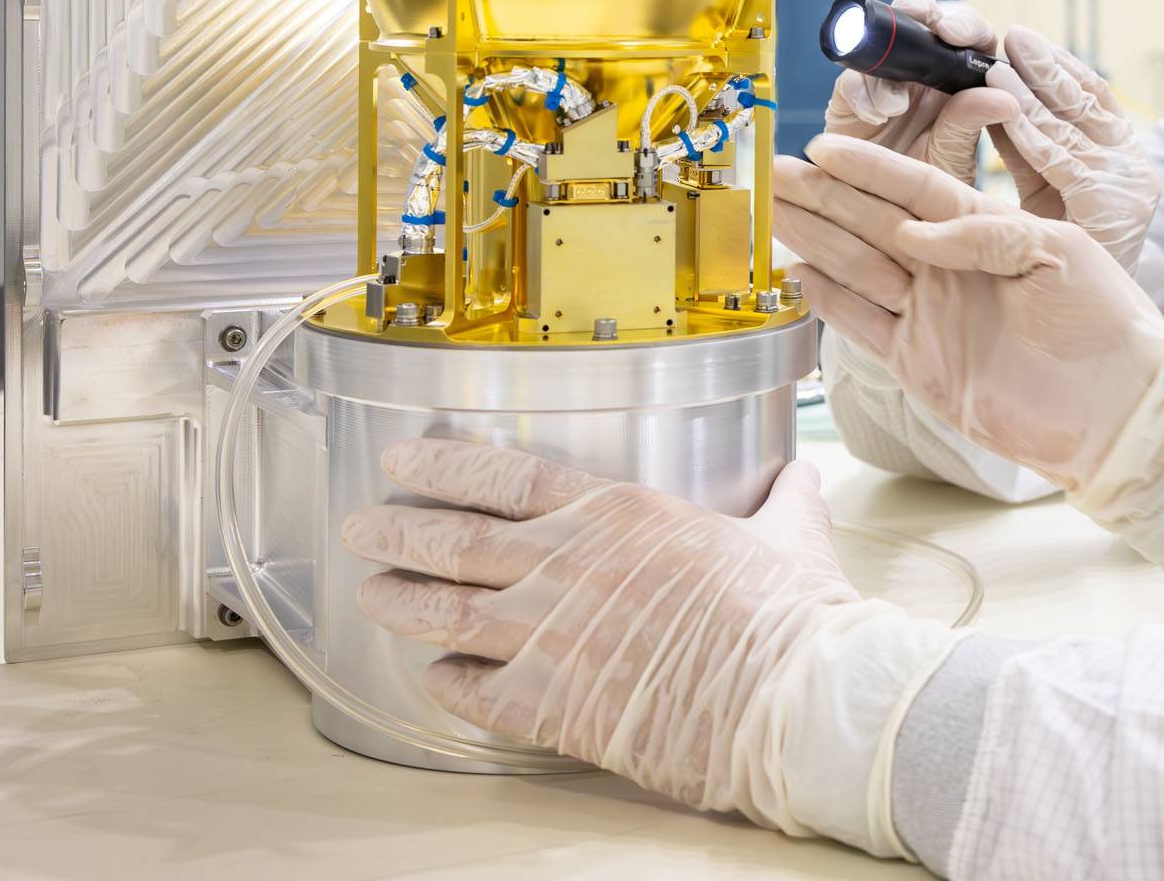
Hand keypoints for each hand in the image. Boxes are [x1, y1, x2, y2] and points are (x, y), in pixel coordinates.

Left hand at [341, 440, 958, 854]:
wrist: (788, 696)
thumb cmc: (790, 614)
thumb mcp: (790, 534)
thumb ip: (783, 501)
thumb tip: (800, 478)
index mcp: (619, 514)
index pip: (506, 476)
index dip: (444, 465)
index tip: (403, 458)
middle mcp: (568, 566)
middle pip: (455, 540)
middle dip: (398, 530)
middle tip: (363, 525)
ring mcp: (550, 636)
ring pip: (446, 611)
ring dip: (400, 600)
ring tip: (370, 593)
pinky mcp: (550, 705)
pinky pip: (471, 691)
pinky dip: (442, 680)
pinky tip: (431, 674)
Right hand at [775, 135, 1163, 570]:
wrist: (1118, 410)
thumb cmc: (1107, 323)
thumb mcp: (1058, 253)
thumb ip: (987, 234)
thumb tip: (915, 231)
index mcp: (987, 229)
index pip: (915, 187)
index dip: (870, 167)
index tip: (827, 146)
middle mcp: (951, 267)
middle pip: (873, 221)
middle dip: (824, 194)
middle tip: (774, 169)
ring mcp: (933, 315)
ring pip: (857, 267)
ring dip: (814, 238)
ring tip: (770, 211)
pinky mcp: (920, 363)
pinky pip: (863, 325)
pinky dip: (829, 302)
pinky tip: (797, 274)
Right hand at [825, 0, 1018, 186]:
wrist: (881, 219)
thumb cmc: (925, 189)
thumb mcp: (953, 156)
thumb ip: (970, 122)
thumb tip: (1005, 97)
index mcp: (957, 80)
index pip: (968, 36)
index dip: (965, 26)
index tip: (959, 35)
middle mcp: (920, 73)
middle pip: (924, 22)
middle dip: (925, 13)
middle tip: (932, 29)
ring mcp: (882, 82)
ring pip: (882, 40)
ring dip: (889, 60)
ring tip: (896, 104)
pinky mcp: (848, 100)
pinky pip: (850, 81)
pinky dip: (862, 93)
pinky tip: (875, 116)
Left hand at [989, 24, 1159, 271]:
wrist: (1100, 339)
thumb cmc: (1063, 269)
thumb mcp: (1044, 194)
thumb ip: (1029, 150)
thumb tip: (992, 101)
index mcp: (1121, 157)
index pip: (1092, 95)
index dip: (1057, 65)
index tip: (1021, 40)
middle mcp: (1132, 164)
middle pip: (1087, 98)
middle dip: (1047, 65)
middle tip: (1011, 35)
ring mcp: (1128, 183)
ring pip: (1074, 124)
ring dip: (1034, 90)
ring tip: (998, 63)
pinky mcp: (1112, 205)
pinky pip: (1064, 161)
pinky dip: (1032, 133)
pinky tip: (1004, 111)